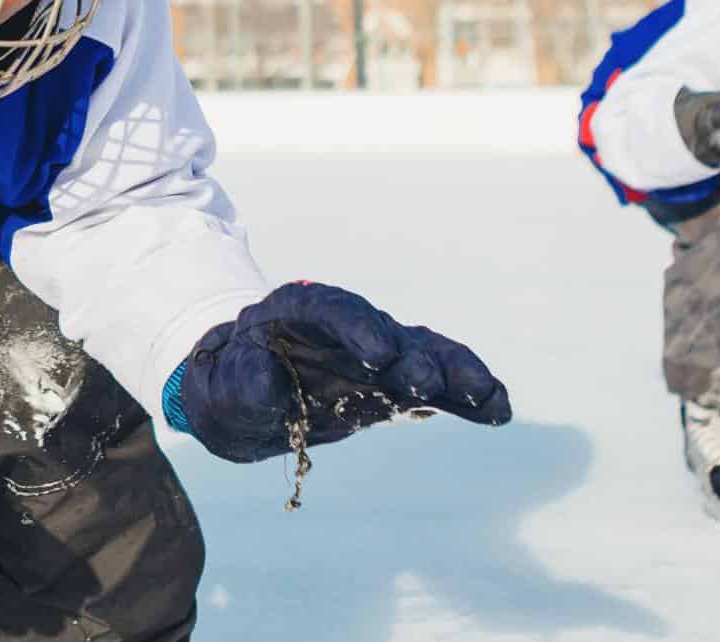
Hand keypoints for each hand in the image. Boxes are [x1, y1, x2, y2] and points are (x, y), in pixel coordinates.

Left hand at [179, 282, 511, 463]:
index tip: (379, 354)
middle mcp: (345, 326)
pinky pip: (438, 386)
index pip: (332, 308)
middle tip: (428, 384)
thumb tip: (265, 382)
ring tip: (489, 396)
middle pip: (386, 331)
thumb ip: (242, 383)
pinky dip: (467, 396)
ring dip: (456, 373)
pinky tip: (500, 411)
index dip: (358, 327)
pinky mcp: (395, 383)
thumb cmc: (227, 385)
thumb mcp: (220, 387)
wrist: (242, 397)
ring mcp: (376, 353)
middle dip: (411, 356)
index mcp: (297, 311)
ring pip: (423, 354)